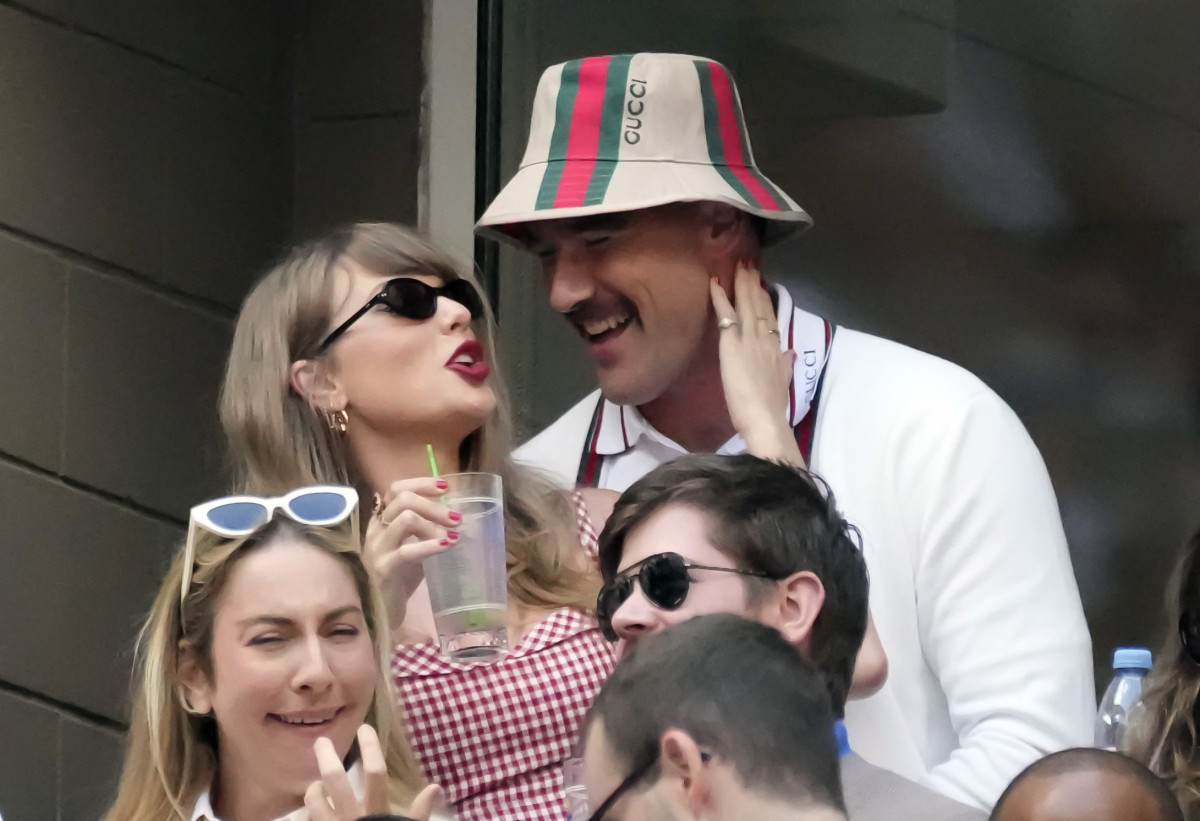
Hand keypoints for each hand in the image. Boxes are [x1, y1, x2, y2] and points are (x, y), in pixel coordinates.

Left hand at [305, 725, 443, 820]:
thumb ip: (419, 812)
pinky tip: (310, 811)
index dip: (370, 748)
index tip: (365, 728)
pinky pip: (306, 820)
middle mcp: (351, 818)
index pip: (375, 774)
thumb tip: (436, 787)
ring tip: (317, 784)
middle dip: (326, 757)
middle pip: (334, 781)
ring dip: (314, 789)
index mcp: (375, 813)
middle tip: (320, 742)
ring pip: (314, 800)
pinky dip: (307, 812)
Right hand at [364, 478, 458, 634]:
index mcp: (381, 520)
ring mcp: (377, 549)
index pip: (395, 489)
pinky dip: (431, 545)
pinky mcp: (384, 569)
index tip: (446, 487)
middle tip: (457, 519)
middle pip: (404, 500)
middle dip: (435, 505)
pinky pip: (408, 550)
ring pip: (406, 519)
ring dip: (434, 524)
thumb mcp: (412, 544)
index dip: (421, 484)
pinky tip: (448, 545)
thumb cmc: (401, 575)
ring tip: (453, 535)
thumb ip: (424, 527)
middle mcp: (376, 530)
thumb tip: (454, 512)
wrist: (383, 610)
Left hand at [710, 261, 804, 465]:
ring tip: (740, 266)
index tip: (763, 284)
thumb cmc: (772, 407)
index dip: (766, 299)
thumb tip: (788, 352)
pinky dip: (720, 297)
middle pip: (760, 305)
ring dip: (742, 284)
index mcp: (777, 348)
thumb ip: (785, 364)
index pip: (771, 317)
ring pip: (746, 304)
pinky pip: (725, 315)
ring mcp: (749, 339)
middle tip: (750, 264)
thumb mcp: (783, 382)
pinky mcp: (731, 344)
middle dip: (755, 284)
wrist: (765, 418)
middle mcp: (765, 338)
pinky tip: (715, 282)